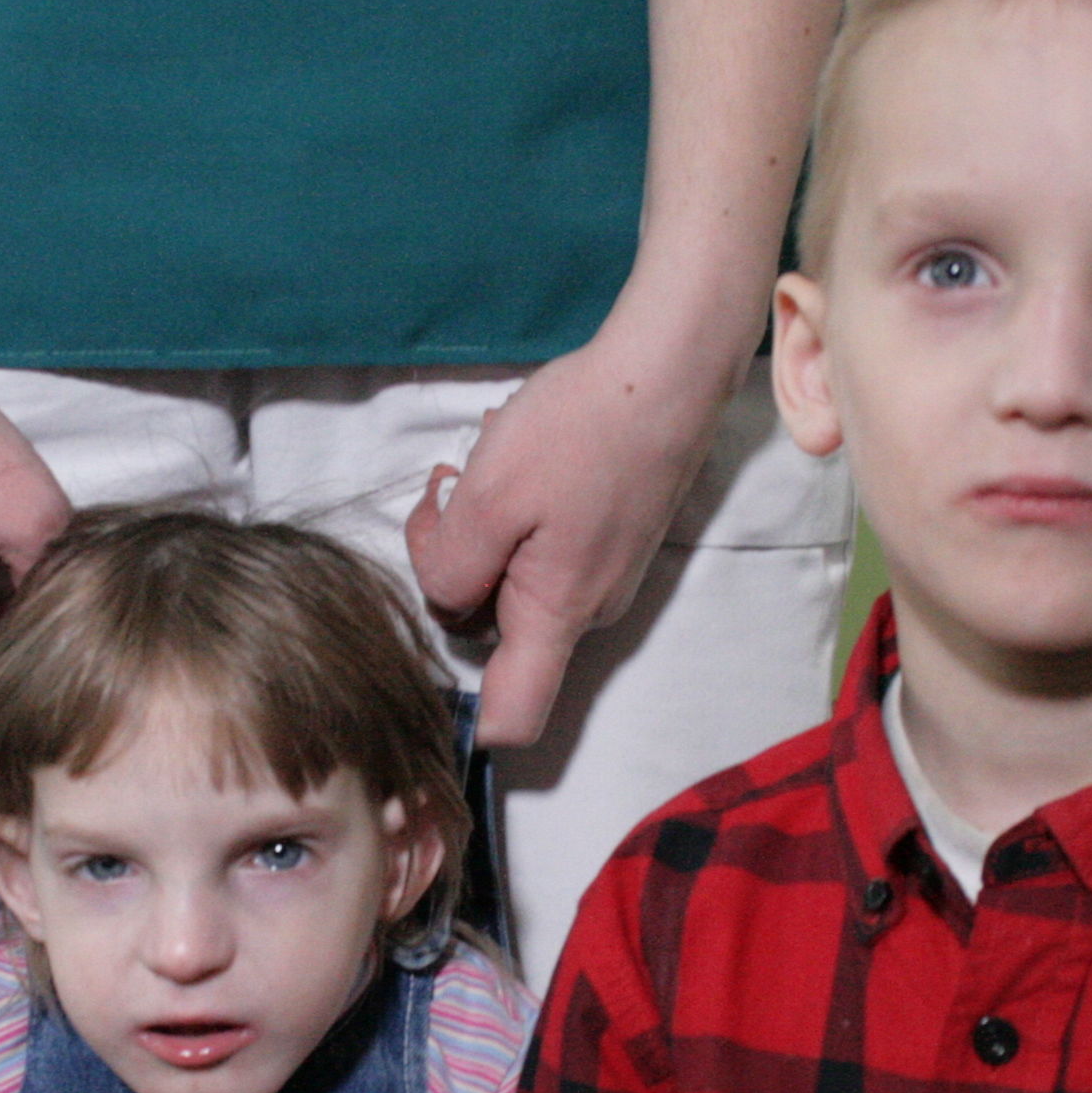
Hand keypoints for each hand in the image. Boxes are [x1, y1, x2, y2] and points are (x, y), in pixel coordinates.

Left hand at [406, 328, 734, 747]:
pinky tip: (517, 459)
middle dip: (454, 572)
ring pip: (513, 583)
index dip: (465, 721)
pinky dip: (516, 515)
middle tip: (448, 494)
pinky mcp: (610, 540)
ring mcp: (603, 575)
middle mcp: (586, 612)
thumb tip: (444, 596)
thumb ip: (451, 565)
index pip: (514, 719)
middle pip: (495, 634)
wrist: (667, 370)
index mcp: (556, 615)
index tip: (424, 666)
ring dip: (484, 532)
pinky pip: (542, 552)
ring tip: (484, 465)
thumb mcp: (489, 495)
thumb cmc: (580, 430)